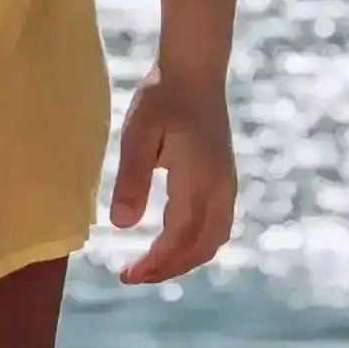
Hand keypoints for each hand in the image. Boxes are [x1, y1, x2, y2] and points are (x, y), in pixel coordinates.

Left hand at [110, 71, 236, 284]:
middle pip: (201, 246)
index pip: (179, 236)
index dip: (155, 262)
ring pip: (214, 239)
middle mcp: (219, 187)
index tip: (127, 274)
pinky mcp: (225, 180)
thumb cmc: (161, 99)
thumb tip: (121, 226)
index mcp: (198, 178)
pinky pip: (218, 225)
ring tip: (151, 266)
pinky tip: (174, 244)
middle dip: (169, 269)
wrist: (195, 71)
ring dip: (185, 260)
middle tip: (133, 276)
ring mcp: (227, 184)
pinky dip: (197, 245)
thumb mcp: (137, 134)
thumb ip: (131, 179)